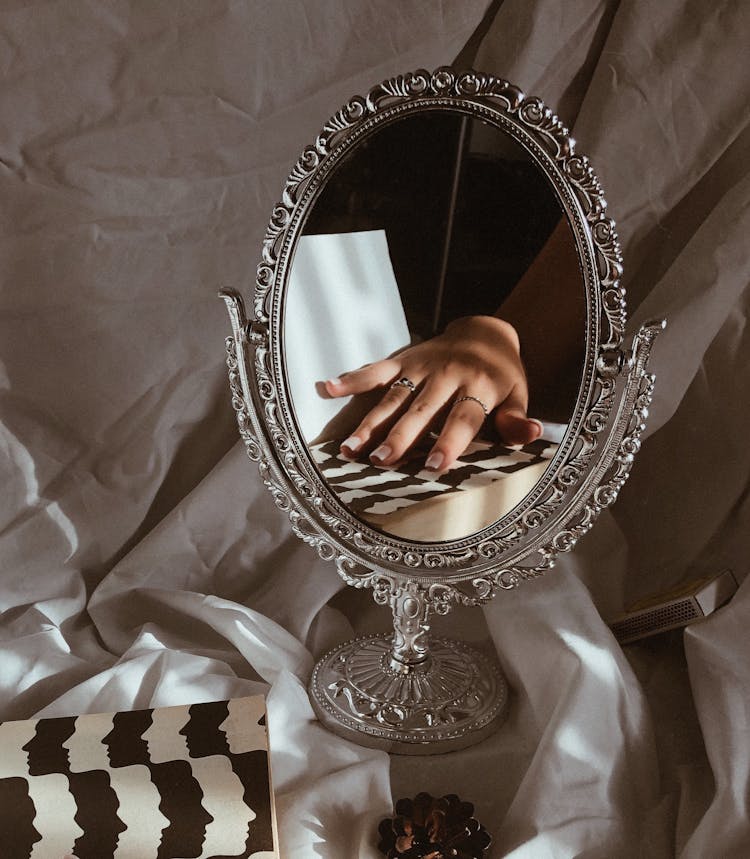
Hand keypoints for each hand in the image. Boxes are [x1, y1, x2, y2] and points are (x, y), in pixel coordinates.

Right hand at [324, 315, 542, 471]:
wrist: (486, 331)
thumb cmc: (503, 374)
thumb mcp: (519, 394)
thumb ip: (516, 419)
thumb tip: (533, 434)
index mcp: (480, 386)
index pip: (464, 417)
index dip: (450, 441)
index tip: (434, 465)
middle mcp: (448, 374)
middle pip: (422, 410)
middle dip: (401, 436)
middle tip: (381, 461)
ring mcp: (423, 365)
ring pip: (394, 396)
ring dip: (371, 422)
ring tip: (352, 448)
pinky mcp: (404, 358)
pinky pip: (375, 369)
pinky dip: (351, 378)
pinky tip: (328, 388)